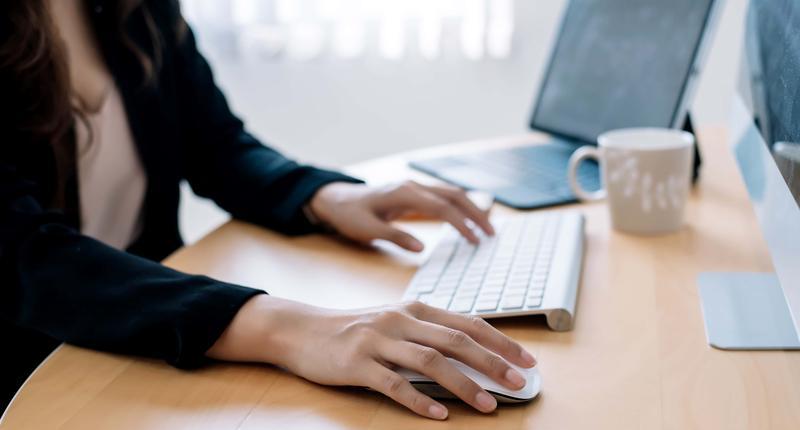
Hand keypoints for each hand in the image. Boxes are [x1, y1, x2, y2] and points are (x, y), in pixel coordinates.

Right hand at [207, 296, 536, 419]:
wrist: (302, 330)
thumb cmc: (354, 328)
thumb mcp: (395, 322)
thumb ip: (428, 334)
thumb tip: (473, 354)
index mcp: (415, 309)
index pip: (467, 323)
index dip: (500, 341)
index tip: (526, 359)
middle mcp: (400, 321)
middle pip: (455, 341)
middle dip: (492, 362)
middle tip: (519, 382)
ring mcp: (378, 341)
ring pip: (430, 362)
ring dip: (463, 385)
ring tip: (488, 405)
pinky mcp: (357, 364)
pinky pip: (393, 384)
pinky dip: (418, 401)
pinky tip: (438, 416)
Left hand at [308, 181, 494, 251]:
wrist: (335, 199)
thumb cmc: (349, 215)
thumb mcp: (367, 230)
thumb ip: (394, 237)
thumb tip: (421, 248)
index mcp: (403, 194)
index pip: (442, 208)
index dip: (461, 224)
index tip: (475, 241)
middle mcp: (413, 186)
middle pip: (454, 195)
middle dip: (476, 213)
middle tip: (491, 234)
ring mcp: (414, 187)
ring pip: (452, 193)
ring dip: (471, 209)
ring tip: (486, 229)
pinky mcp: (414, 194)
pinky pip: (443, 197)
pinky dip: (460, 206)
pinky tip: (468, 220)